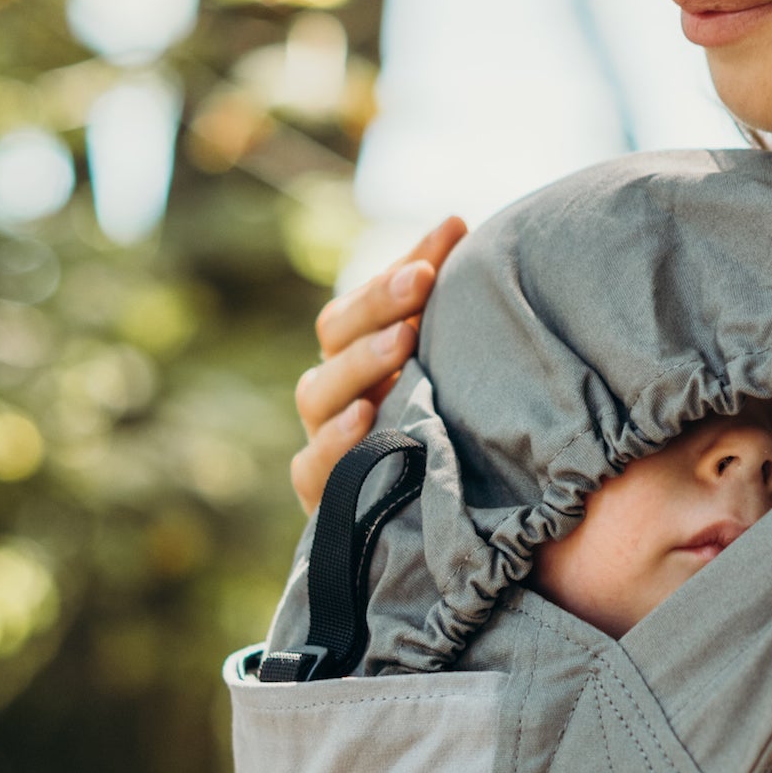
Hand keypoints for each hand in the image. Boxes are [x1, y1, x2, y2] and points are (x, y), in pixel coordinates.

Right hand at [290, 216, 466, 511]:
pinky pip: (313, 469)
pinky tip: (367, 419)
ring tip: (401, 341)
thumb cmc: (450, 445)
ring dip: (360, 362)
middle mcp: (338, 396)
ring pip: (317, 393)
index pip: (367, 301)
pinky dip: (336, 443)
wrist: (430, 547)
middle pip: (336, 335)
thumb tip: (458, 225)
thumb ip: (449, 316)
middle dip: (380, 302)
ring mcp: (326, 445)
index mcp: (362, 359)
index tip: (452, 232)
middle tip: (423, 280)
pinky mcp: (326, 502)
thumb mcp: (454, 380)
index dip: (402, 265)